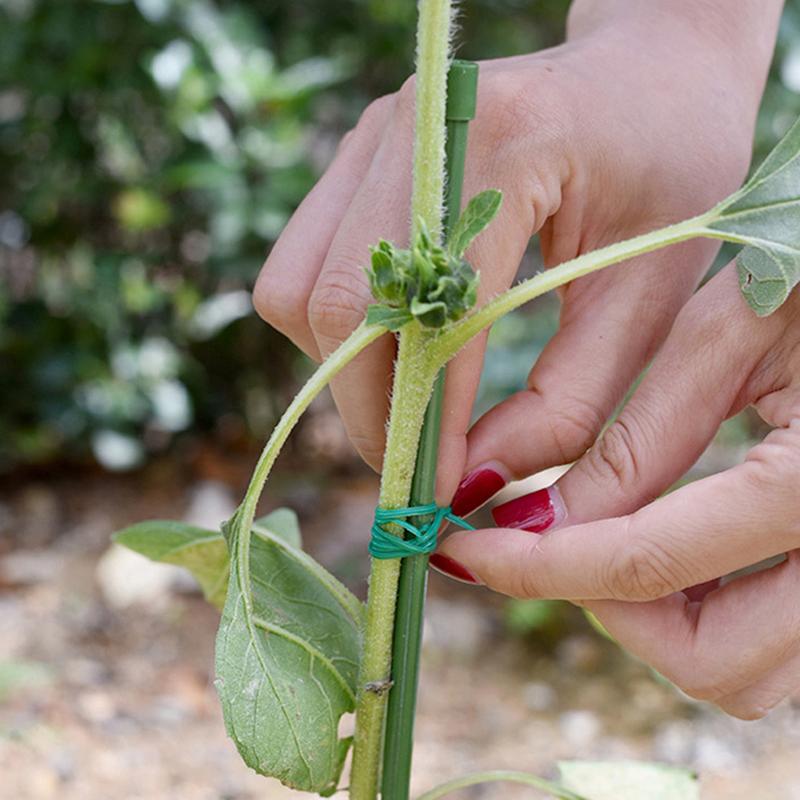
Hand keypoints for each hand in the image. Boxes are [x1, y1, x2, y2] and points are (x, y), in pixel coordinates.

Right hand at [254, 6, 773, 497]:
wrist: (649, 71)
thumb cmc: (672, 175)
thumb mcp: (650, 298)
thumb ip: (568, 402)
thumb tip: (475, 480)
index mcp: (506, 143)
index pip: (428, 315)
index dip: (426, 420)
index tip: (441, 492)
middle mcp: (416, 128)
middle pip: (334, 306)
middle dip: (368, 408)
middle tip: (418, 464)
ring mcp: (375, 137)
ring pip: (298, 290)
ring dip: (344, 369)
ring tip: (413, 404)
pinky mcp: (358, 157)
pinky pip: (305, 267)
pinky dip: (338, 331)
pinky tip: (401, 347)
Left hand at [435, 264, 799, 719]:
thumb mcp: (726, 338)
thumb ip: (638, 442)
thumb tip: (537, 524)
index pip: (644, 562)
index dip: (534, 565)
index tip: (462, 552)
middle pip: (711, 660)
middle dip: (610, 612)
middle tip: (548, 543)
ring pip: (749, 670)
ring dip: (661, 624)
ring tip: (606, 540)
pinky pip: (777, 641)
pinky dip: (708, 614)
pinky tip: (670, 548)